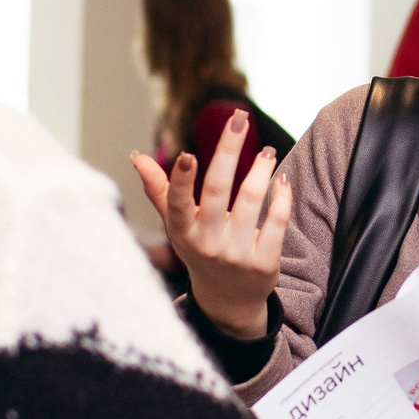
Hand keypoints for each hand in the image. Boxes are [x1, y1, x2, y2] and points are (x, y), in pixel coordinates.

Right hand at [131, 112, 289, 339]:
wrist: (229, 300)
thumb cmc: (200, 251)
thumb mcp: (177, 226)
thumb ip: (160, 190)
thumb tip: (136, 156)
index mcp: (183, 232)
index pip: (178, 204)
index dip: (181, 181)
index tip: (188, 154)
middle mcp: (208, 243)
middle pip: (218, 191)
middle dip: (228, 150)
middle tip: (239, 118)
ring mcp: (237, 254)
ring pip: (251, 201)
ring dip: (261, 169)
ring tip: (267, 150)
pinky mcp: (265, 263)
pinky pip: (277, 222)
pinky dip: (281, 197)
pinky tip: (281, 179)